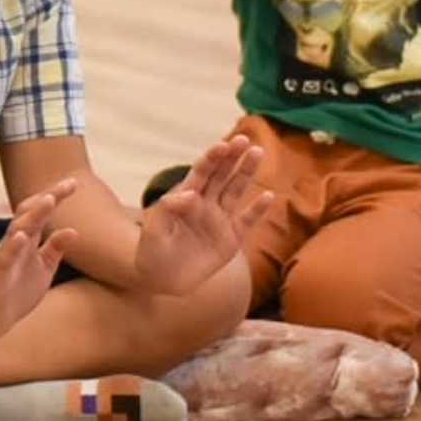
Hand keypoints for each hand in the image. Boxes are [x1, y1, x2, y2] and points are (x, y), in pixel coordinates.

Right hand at [0, 182, 70, 339]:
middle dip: (47, 198)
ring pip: (17, 230)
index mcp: (28, 240)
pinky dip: (13, 246)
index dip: (55, 196)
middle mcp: (16, 242)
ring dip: (33, 215)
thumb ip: (56, 248)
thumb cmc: (19, 289)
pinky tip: (22, 236)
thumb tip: (74, 230)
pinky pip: (4, 258)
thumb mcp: (44, 267)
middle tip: (67, 185)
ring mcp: (6, 256)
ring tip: (48, 200)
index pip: (41, 211)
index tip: (74, 182)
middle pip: (29, 213)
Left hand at [131, 132, 273, 295]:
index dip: (212, 158)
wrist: (162, 280)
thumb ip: (167, 211)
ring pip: (236, 190)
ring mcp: (219, 220)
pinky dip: (257, 210)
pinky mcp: (230, 238)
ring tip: (257, 152)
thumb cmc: (152, 253)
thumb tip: (190, 195)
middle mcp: (205, 204)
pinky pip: (247, 221)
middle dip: (232, 157)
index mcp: (186, 197)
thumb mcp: (153, 232)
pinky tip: (269, 196)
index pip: (202, 172)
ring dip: (246, 172)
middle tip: (244, 141)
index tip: (223, 145)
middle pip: (222, 175)